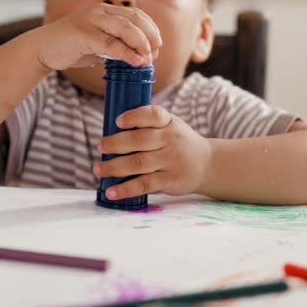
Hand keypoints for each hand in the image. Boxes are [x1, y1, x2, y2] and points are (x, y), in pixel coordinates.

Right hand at [32, 4, 161, 71]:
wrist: (42, 48)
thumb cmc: (70, 47)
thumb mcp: (97, 42)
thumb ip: (115, 45)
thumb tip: (139, 56)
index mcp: (105, 10)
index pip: (136, 14)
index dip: (151, 29)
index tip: (157, 46)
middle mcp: (99, 11)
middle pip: (135, 19)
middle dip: (150, 36)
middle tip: (155, 53)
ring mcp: (90, 20)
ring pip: (126, 29)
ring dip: (141, 44)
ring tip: (148, 58)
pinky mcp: (83, 34)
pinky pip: (111, 44)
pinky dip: (127, 53)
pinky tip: (136, 62)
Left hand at [92, 105, 212, 198]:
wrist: (208, 164)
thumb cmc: (179, 142)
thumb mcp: (171, 126)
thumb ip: (148, 125)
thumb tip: (111, 133)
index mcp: (169, 122)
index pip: (152, 114)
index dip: (134, 117)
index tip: (118, 121)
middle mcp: (170, 139)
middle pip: (139, 140)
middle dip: (115, 144)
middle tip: (100, 146)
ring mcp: (170, 160)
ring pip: (138, 163)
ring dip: (114, 167)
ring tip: (99, 169)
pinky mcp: (170, 180)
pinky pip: (144, 184)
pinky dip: (126, 188)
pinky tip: (112, 192)